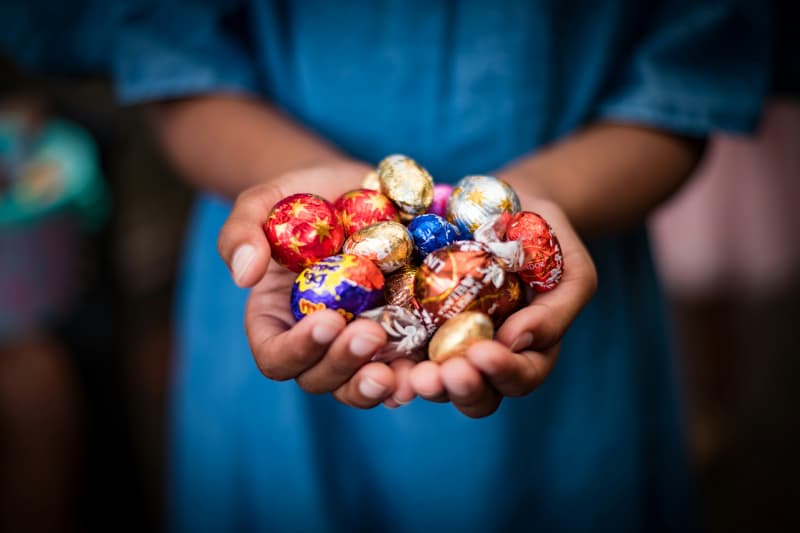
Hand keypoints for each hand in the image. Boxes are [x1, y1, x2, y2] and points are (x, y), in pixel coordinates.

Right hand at [217, 161, 417, 407]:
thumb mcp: (263, 203)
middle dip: (344, 364)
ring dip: (379, 385)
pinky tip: (430, 368)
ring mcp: (358, 343)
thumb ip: (241, 233)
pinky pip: (405, 367)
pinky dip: (415, 374)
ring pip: (361, 385)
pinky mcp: (399, 336)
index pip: (276, 356)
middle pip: (320, 379)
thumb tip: (243, 275)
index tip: (328, 320)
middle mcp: (317, 342)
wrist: (353, 189)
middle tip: (371, 334)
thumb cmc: (300, 198)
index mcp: (275, 320)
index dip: (298, 350)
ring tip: (400, 371)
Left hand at [409, 198, 596, 417]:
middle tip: (439, 375)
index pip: (521, 377)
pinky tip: (378, 358)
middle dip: (459, 388)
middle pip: (476, 395)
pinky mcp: (414, 326)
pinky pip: (400, 353)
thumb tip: (518, 340)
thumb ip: (557, 309)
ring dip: (424, 383)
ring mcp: (448, 346)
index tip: (484, 352)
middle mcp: (486, 358)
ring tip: (410, 374)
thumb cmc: (546, 237)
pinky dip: (390, 362)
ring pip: (436, 383)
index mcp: (529, 352)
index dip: (503, 372)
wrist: (507, 206)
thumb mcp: (570, 267)